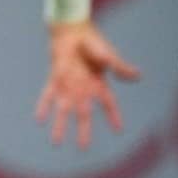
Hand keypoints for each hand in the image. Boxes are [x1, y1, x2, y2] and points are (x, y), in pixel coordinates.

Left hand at [35, 20, 140, 148]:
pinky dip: (44, 106)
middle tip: (83, 147)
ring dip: (60, 125)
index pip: (108, 104)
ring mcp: (68, 85)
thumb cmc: (93, 42)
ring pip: (64, 109)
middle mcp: (83, 88)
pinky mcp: (55, 78)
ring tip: (56, 142)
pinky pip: (48, 95)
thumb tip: (138, 76)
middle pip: (84, 114)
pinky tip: (39, 119)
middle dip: (83, 130)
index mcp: (99, 84)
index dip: (113, 115)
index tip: (119, 130)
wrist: (73, 30)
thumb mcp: (109, 56)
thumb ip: (120, 67)